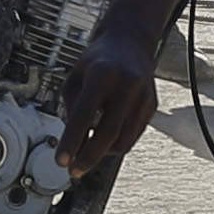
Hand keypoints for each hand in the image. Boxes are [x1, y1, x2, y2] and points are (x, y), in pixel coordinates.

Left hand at [60, 32, 160, 199]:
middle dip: (89, 157)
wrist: (130, 43)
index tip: (61, 160)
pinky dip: (117, 143)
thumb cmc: (99, 60)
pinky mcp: (152, 106)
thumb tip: (74, 142)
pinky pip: (133, 136)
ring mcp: (143, 96)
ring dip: (103, 153)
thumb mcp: (75, 77)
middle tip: (75, 169)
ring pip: (123, 140)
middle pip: (107, 133)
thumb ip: (71, 108)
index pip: (83, 115)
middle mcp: (126, 84)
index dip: (71, 141)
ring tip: (89, 150)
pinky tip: (105, 140)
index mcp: (102, 74)